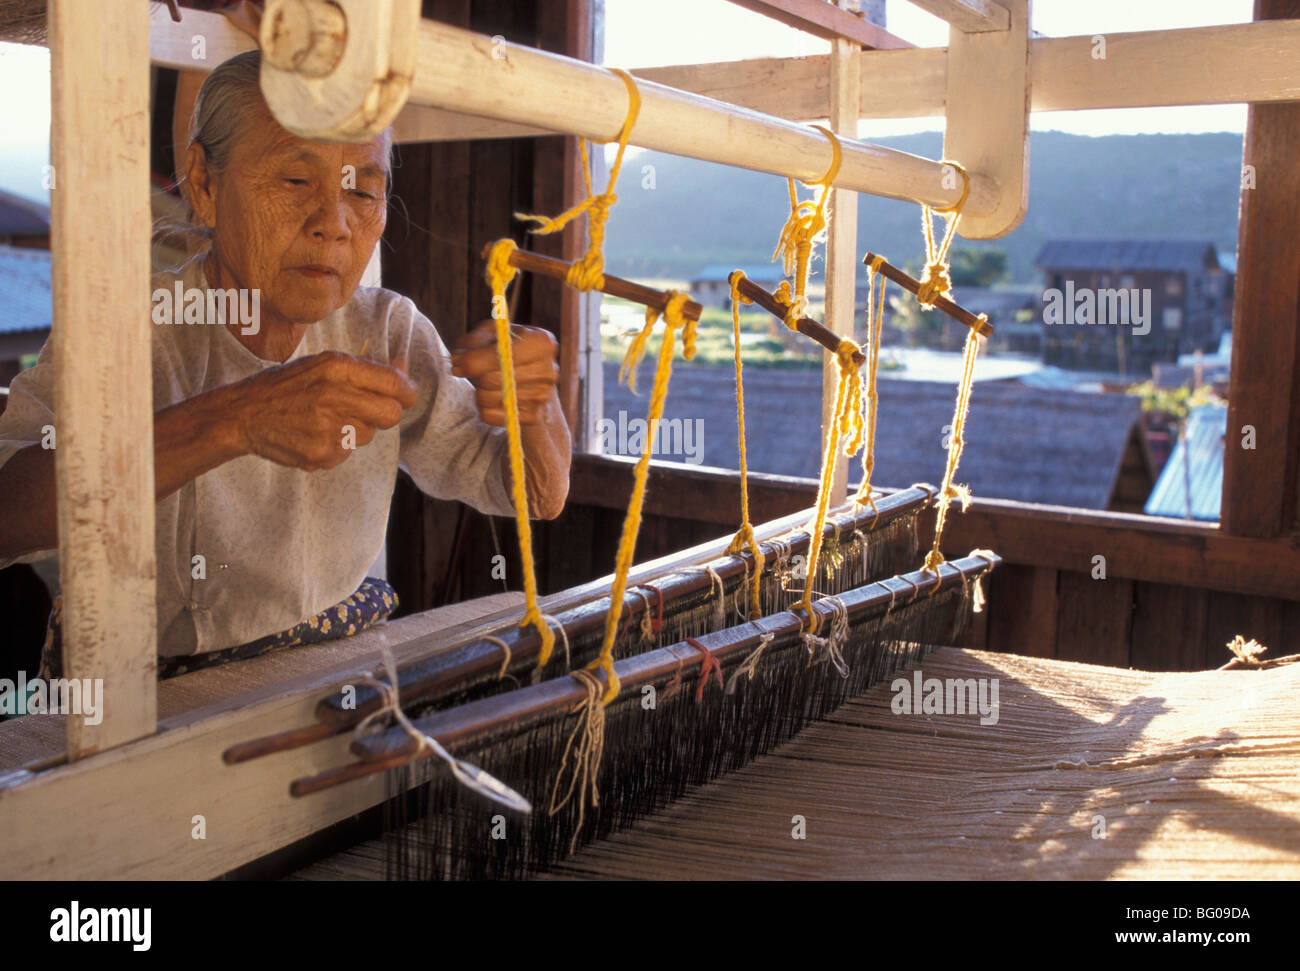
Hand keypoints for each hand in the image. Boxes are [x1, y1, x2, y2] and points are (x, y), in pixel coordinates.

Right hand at [230, 350, 416, 470]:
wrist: (243, 414)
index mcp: (336, 368)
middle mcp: (333, 397)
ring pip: (369, 435)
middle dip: (388, 413)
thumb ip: (365, 366)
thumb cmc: (287, 385)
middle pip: (391, 414)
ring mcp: (327, 429)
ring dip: (357, 429)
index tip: (405, 394)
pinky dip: (337, 446)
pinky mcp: (320, 455)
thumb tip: (404, 364)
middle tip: (371, 410)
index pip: (394, 383)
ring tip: (328, 419)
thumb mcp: (322, 364)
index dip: (407, 391)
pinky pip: (348, 453)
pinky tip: (315, 434)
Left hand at [451, 320, 559, 426]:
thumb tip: (458, 360)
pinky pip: (490, 416)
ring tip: (486, 384)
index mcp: (542, 342)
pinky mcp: (533, 416)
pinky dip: (483, 408)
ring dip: (478, 392)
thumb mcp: (493, 334)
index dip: (473, 360)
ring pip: (488, 398)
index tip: (458, 363)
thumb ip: (474, 341)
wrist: (535, 379)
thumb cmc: (510, 351)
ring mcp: (542, 396)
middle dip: (476, 376)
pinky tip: (493, 398)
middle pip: (492, 379)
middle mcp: (548, 370)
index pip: (502, 355)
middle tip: (474, 372)